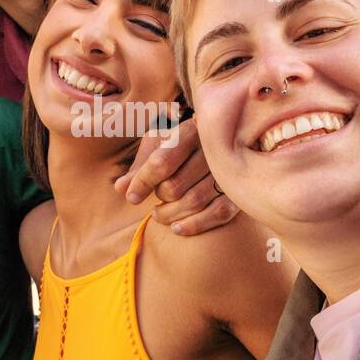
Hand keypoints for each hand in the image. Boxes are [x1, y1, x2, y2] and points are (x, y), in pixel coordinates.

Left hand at [113, 119, 239, 235]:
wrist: (225, 142)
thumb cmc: (182, 144)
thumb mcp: (158, 145)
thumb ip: (139, 166)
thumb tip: (120, 188)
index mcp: (190, 131)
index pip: (160, 162)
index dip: (141, 183)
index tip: (131, 198)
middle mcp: (212, 149)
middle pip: (175, 186)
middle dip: (159, 198)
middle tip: (155, 200)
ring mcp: (228, 171)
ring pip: (194, 202)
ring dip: (170, 215)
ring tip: (159, 214)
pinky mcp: (239, 191)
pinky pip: (217, 214)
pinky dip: (195, 225)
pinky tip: (177, 228)